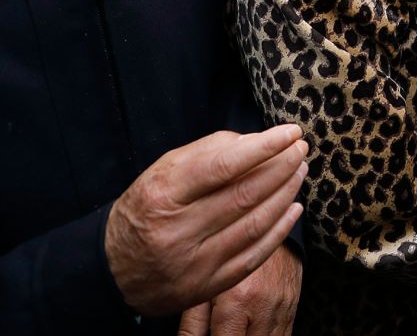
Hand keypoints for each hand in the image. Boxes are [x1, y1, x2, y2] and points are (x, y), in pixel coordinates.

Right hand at [105, 125, 307, 317]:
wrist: (115, 269)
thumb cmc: (147, 207)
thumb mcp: (164, 170)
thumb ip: (209, 151)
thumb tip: (259, 141)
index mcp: (164, 195)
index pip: (223, 166)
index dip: (263, 147)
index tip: (291, 131)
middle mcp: (177, 231)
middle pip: (244, 194)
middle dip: (281, 167)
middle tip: (300, 149)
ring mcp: (194, 263)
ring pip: (254, 225)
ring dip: (285, 194)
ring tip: (299, 172)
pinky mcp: (207, 286)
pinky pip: (254, 256)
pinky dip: (280, 231)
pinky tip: (293, 208)